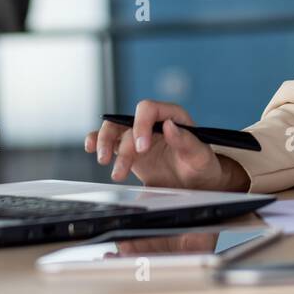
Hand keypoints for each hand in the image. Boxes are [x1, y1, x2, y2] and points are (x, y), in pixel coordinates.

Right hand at [83, 100, 249, 191]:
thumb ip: (187, 141)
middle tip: (121, 166)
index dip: (141, 124)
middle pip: (126, 120)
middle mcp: (153, 123)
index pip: (149, 109)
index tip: (142, 148)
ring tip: (104, 162)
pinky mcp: (129, 150)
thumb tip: (169, 126)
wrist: (197, 185)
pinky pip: (109, 142)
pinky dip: (97, 142)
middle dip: (119, 140)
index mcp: (172, 116)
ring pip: (114, 130)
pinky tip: (91, 149)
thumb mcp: (200, 157)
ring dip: (105, 143)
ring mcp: (139, 136)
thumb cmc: (203, 167)